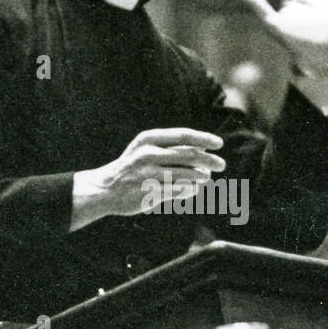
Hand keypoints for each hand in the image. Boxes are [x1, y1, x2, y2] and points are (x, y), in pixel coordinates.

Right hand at [71, 128, 225, 229]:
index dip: (204, 138)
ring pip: (185, 174)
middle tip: (221, 164)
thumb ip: (172, 146)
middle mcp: (147, 154)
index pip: (183, 135)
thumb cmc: (132, 166)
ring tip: (207, 177)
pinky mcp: (149, 192)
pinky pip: (178, 191)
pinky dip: (190, 189)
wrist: (106, 188)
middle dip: (209, 160)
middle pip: (188, 155)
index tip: (219, 144)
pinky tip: (195, 188)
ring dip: (201, 176)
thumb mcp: (146, 148)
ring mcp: (148, 174)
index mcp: (148, 139)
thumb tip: (203, 146)